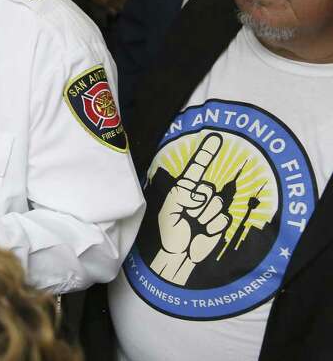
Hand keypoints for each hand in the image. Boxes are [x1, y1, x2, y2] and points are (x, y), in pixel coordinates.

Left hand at [150, 133, 231, 284]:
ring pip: (216, 204)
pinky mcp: (221, 222)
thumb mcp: (168, 208)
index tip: (216, 137)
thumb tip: (202, 194)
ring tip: (194, 225)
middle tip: (187, 215)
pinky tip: (204, 233)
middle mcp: (201, 195)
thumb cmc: (169, 231)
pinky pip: (222, 219)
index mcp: (186, 188)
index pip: (197, 168)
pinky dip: (211, 228)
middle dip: (196, 204)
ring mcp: (212, 208)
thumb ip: (182, 195)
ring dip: (203, 217)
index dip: (206, 153)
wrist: (178, 254)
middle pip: (208, 188)